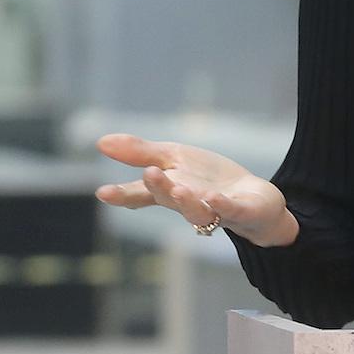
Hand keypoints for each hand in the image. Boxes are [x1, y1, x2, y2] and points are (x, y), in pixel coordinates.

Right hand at [93, 132, 298, 246]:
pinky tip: (214, 198)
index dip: (123, 195)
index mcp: (168, 190)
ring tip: (178, 189)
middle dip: (158, 188)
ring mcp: (214, 211)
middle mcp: (187, 204)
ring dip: (187, 201)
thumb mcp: (174, 158)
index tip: (103, 192)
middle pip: (168, 199)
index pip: (142, 194)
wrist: (254, 199)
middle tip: (148, 174)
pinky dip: (222, 206)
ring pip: (196, 211)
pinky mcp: (241, 211)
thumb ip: (140, 153)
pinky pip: (230, 211)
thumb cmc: (207, 180)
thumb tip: (100, 142)